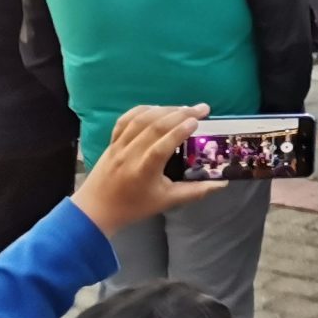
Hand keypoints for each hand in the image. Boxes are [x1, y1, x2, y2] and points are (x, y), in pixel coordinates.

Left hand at [72, 104, 221, 234]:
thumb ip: (194, 192)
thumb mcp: (166, 202)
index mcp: (143, 171)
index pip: (162, 146)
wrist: (95, 210)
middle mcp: (130, 154)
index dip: (179, 132)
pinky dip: (142, 110)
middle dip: (180, 114)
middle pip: (154, 127)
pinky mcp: (112, 142)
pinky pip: (126, 120)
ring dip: (165, 109)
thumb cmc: (133, 207)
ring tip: (184, 107)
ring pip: (141, 120)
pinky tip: (157, 108)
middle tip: (202, 108)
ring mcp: (118, 146)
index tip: (197, 121)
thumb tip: (222, 184)